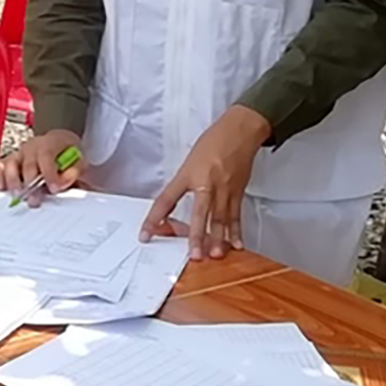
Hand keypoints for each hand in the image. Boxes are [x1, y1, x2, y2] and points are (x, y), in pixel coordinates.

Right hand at [0, 128, 83, 204]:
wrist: (58, 143)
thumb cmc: (67, 154)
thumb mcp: (79, 160)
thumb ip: (73, 172)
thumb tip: (62, 183)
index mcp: (50, 144)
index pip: (46, 156)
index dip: (49, 174)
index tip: (53, 189)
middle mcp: (32, 147)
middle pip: (28, 164)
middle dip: (30, 184)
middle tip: (34, 200)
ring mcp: (20, 153)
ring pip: (11, 164)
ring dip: (13, 181)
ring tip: (17, 195)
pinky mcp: (11, 160)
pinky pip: (1, 166)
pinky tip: (1, 187)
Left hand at [140, 105, 271, 261]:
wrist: (239, 131)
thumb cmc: (213, 141)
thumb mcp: (190, 161)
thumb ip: (183, 184)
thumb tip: (173, 205)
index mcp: (188, 175)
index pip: (166, 200)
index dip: (154, 218)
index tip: (146, 233)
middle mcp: (206, 184)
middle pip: (200, 213)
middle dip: (197, 236)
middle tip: (194, 254)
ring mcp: (224, 189)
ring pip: (220, 218)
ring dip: (218, 239)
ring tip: (215, 255)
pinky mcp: (238, 192)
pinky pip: (236, 215)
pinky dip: (236, 231)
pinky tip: (235, 244)